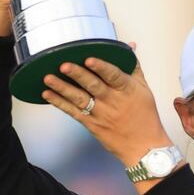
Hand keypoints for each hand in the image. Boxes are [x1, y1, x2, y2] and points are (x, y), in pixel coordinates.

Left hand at [41, 50, 173, 169]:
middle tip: (64, 65)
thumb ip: (133, 66)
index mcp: (127, 90)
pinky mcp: (91, 124)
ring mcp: (100, 114)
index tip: (89, 59)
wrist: (143, 147)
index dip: (101, 67)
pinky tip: (48, 94)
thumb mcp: (143, 89)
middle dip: (77, 75)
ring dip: (63, 88)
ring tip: (48, 78)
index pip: (114, 76)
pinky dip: (59, 103)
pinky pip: (73, 112)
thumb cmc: (145, 117)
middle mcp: (112, 101)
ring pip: (79, 99)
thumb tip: (128, 47)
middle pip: (93, 86)